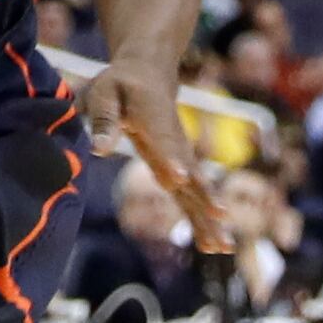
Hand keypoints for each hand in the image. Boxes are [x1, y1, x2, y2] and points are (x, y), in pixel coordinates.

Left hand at [83, 61, 223, 242]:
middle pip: (191, 172)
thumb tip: (98, 149)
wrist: (148, 74)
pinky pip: (192, 196)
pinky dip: (202, 220)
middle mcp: (174, 142)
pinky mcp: (180, 168)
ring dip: (209, 219)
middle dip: (204, 197)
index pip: (163, 140)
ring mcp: (181, 156)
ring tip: (223, 247)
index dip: (170, 159)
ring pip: (197, 190)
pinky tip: (211, 246)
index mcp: (154, 119)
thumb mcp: (104, 93)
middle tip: (219, 218)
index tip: (179, 178)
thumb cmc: (120, 84)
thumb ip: (103, 119)